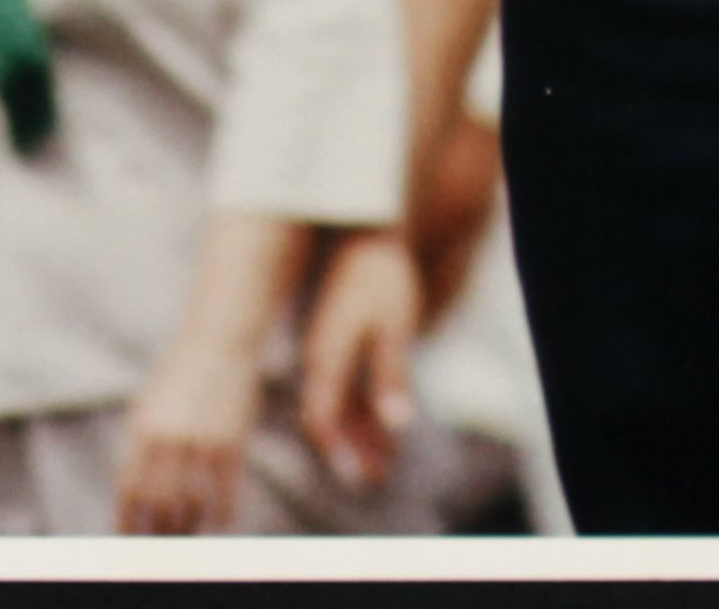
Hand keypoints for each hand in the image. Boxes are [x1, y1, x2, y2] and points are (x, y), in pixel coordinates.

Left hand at [114, 330, 258, 533]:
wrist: (218, 344)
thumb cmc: (178, 377)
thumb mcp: (148, 406)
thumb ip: (139, 447)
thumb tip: (132, 495)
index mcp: (143, 431)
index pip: (129, 491)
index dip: (127, 523)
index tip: (129, 543)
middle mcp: (170, 440)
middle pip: (160, 506)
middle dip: (158, 534)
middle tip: (160, 552)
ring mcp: (203, 444)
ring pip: (192, 506)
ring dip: (188, 529)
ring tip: (187, 539)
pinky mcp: (232, 445)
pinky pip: (225, 496)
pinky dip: (220, 516)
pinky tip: (218, 523)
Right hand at [296, 228, 420, 488]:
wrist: (371, 238)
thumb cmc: (383, 281)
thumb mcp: (394, 327)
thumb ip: (392, 375)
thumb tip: (397, 423)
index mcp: (326, 355)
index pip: (321, 415)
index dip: (336, 449)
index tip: (356, 476)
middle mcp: (321, 358)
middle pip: (328, 417)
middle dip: (348, 451)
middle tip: (372, 480)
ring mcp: (330, 352)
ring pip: (340, 406)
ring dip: (359, 436)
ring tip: (384, 466)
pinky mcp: (343, 345)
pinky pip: (349, 390)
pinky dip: (366, 414)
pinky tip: (388, 431)